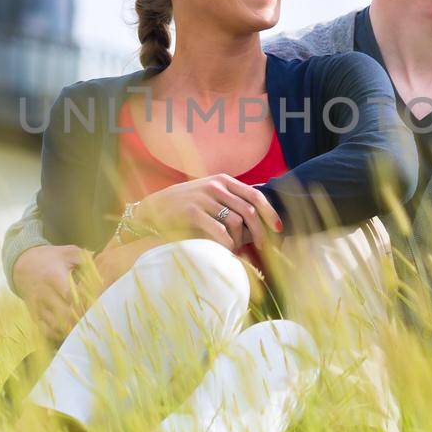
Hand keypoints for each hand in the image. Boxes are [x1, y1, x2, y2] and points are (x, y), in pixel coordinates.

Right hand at [11, 244, 92, 340]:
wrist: (22, 263)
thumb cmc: (51, 258)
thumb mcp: (68, 252)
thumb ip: (86, 259)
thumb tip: (102, 269)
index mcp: (54, 278)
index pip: (71, 296)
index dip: (84, 303)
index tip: (94, 304)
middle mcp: (44, 294)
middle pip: (64, 314)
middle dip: (79, 318)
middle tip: (91, 319)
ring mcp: (38, 306)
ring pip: (55, 325)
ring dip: (70, 328)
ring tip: (82, 326)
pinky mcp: (34, 314)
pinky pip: (45, 330)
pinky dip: (57, 334)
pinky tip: (67, 331)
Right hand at [132, 174, 283, 250]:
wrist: (154, 208)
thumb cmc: (185, 205)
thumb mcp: (209, 195)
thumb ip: (230, 201)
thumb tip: (258, 220)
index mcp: (223, 180)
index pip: (255, 195)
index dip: (270, 213)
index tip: (278, 229)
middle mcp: (216, 186)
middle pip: (249, 211)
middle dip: (259, 231)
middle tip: (261, 246)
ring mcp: (204, 198)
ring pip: (236, 223)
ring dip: (240, 241)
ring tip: (237, 250)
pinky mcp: (192, 212)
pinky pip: (219, 232)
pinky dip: (226, 244)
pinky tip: (225, 251)